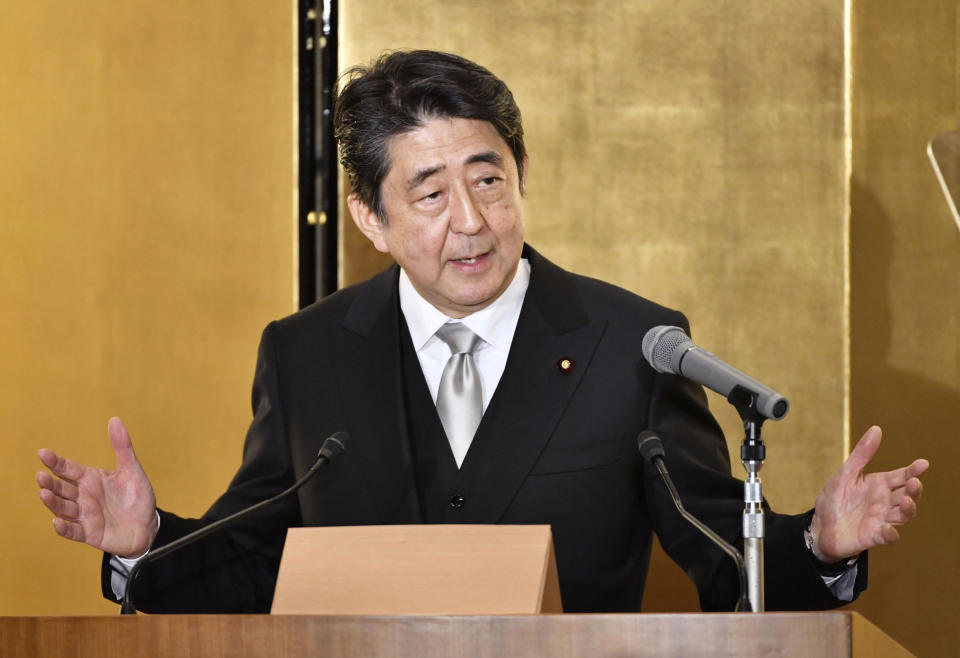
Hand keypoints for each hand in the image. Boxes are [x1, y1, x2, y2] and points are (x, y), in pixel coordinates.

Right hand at [37, 417, 158, 558]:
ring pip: (63, 508)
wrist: (148, 525)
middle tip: (41, 476)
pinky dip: (64, 528)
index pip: (68, 469)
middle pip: (62, 488)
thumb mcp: (132, 470)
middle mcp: (83, 496)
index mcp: (90, 479)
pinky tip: (56, 522)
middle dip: (50, 483)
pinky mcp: (90, 533)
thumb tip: (115, 419)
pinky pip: (74, 531)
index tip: (43, 453)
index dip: (56, 462)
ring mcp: (85, 515)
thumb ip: (122, 447)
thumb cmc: (137, 497)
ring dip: (53, 502)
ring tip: (44, 494)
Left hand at [809, 425, 927, 562]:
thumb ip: (862, 454)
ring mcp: (880, 520)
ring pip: (902, 516)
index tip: (923, 464)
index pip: (901, 476)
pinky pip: (887, 536)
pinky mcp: (873, 536)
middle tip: (914, 483)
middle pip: (907, 496)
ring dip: (907, 509)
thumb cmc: (835, 500)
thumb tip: (876, 428)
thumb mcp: (846, 473)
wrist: (819, 526)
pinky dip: (890, 534)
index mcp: (879, 485)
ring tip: (905, 501)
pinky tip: (890, 530)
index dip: (913, 470)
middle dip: (914, 490)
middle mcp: (884, 502)